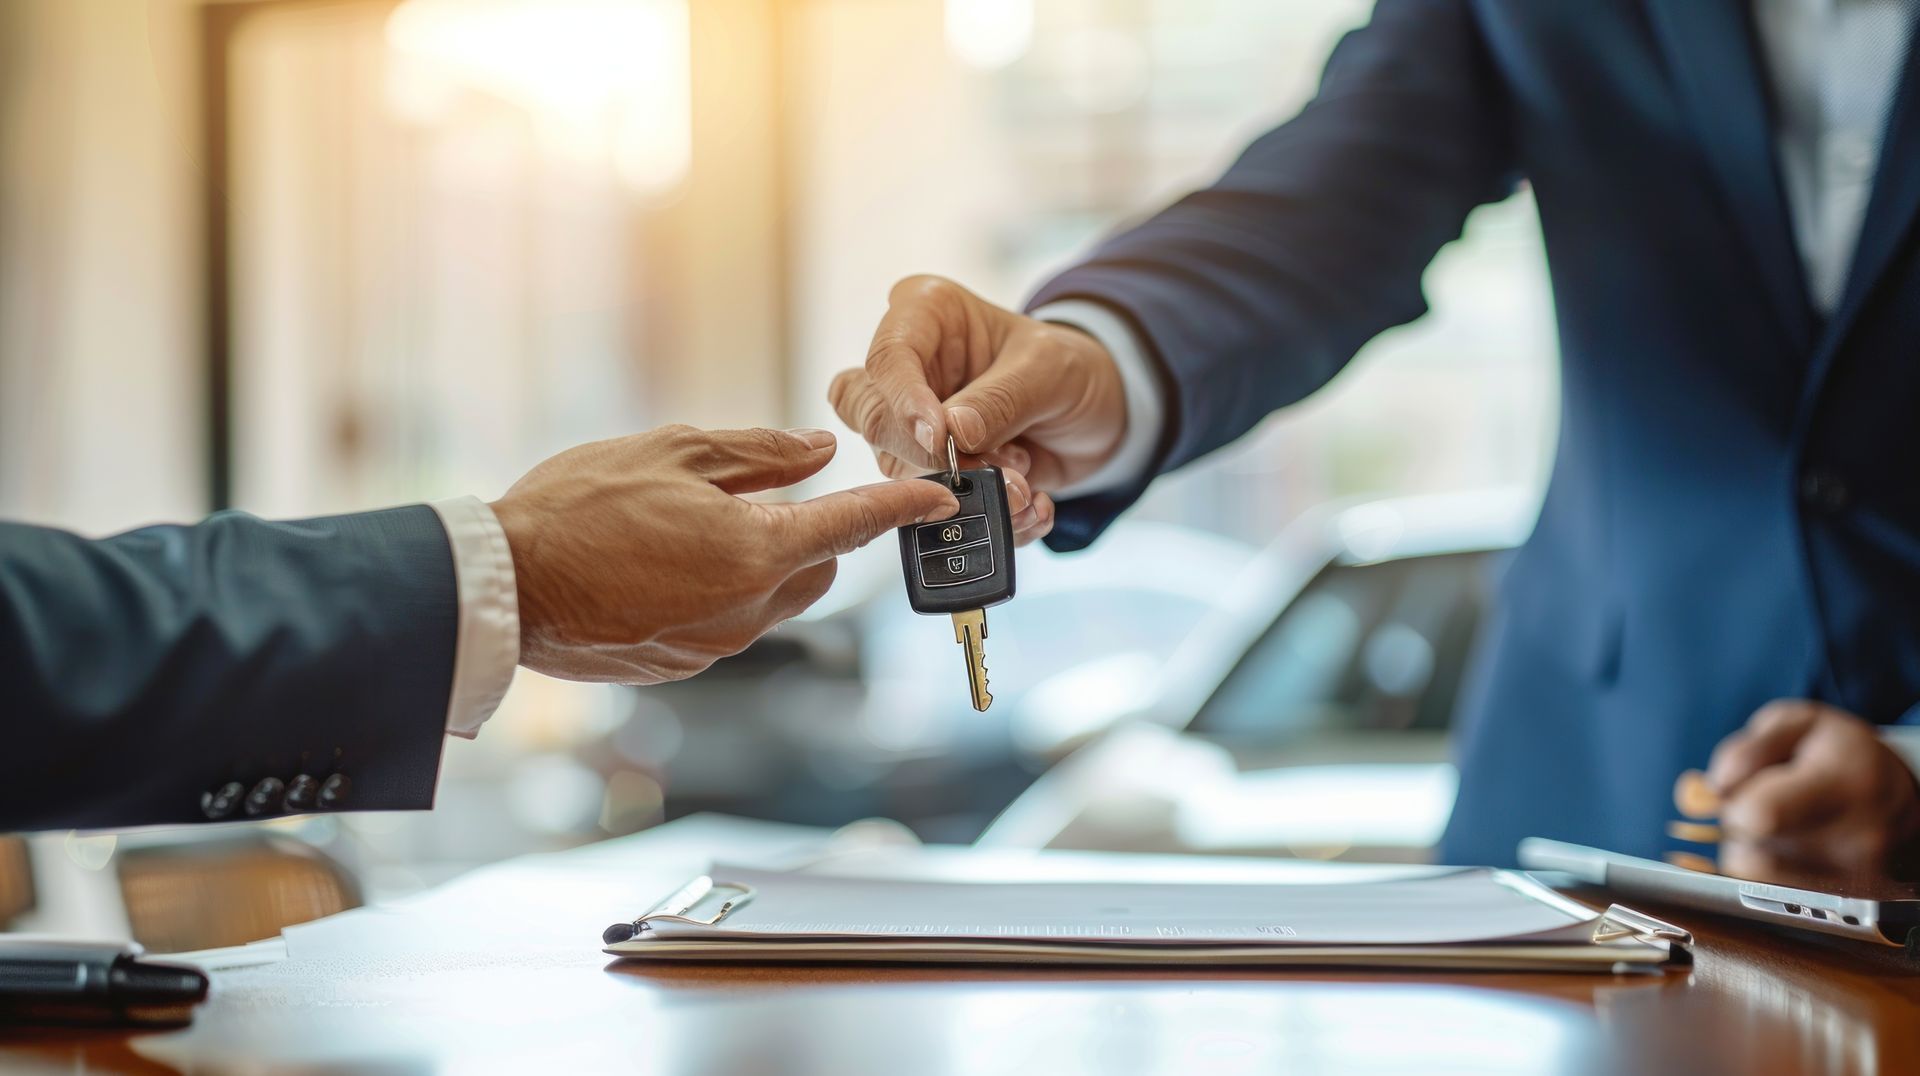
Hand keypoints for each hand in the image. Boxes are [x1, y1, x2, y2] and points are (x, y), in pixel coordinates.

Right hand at [492, 425, 957, 683]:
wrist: (502, 588)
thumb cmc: (577, 509)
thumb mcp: (672, 452)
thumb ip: (757, 453)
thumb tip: (816, 451)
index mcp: (755, 551)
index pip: (853, 523)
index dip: (902, 504)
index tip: (940, 496)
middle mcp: (748, 611)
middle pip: (819, 568)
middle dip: (811, 533)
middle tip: (765, 496)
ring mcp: (716, 647)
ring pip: (775, 599)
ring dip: (763, 564)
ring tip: (698, 527)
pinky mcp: (683, 666)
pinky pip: (728, 624)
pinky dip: (719, 593)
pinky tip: (665, 566)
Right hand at [828, 275, 1130, 545]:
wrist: (1097, 416)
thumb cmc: (1068, 369)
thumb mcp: (1049, 370)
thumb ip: (1000, 400)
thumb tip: (950, 432)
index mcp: (926, 315)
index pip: (889, 357)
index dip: (905, 401)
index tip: (938, 437)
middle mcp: (908, 370)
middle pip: (873, 417)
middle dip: (931, 457)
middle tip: (994, 468)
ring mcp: (912, 425)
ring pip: (898, 469)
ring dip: (964, 492)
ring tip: (1025, 484)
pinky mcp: (928, 470)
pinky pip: (930, 506)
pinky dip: (984, 515)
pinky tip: (1029, 505)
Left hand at [1690, 700, 1919, 876]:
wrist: (1899, 791)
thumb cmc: (1838, 753)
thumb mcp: (1794, 724)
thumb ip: (1745, 751)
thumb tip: (1716, 790)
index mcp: (1844, 782)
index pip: (1761, 816)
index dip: (1734, 807)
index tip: (1744, 794)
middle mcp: (1858, 837)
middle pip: (1754, 858)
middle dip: (1739, 834)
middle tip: (1763, 810)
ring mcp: (1861, 877)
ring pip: (1762, 883)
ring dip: (1754, 855)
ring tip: (1781, 828)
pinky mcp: (1856, 902)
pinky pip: (1783, 898)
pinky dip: (1773, 876)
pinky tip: (1792, 849)